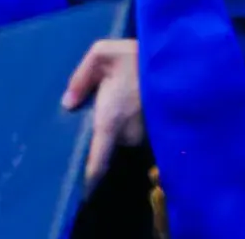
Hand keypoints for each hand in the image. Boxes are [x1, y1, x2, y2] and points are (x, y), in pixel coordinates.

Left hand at [62, 39, 144, 187]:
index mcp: (110, 121)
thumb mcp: (102, 54)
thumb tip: (67, 104)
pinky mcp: (158, 130)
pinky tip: (132, 101)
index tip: (80, 190)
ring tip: (119, 101)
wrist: (178, 58)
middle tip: (96, 112)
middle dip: (101, 133)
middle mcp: (128, 135)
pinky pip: (137, 131)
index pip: (97, 161)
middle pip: (107, 144)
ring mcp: (145, 135)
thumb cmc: (136, 56)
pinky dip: (132, 121)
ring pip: (123, 137)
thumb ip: (80, 78)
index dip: (88, 178)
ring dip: (119, 125)